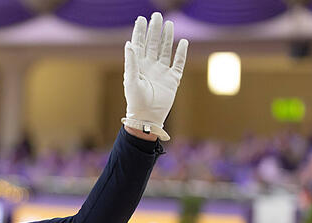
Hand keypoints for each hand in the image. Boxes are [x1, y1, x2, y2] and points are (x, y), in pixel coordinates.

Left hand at [122, 11, 187, 140]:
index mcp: (138, 66)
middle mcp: (150, 66)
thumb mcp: (131, 80)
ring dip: (167, 37)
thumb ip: (131, 62)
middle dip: (154, 30)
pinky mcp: (173, 79)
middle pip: (153, 43)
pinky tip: (183, 42)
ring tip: (168, 24)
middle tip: (157, 16)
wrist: (148, 117)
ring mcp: (162, 72)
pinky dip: (181, 53)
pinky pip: (178, 63)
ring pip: (165, 50)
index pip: (139, 44)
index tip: (142, 18)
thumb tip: (128, 43)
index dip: (140, 31)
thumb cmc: (136, 101)